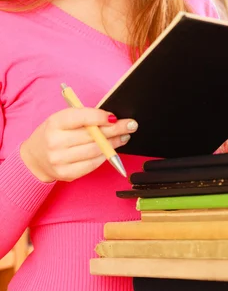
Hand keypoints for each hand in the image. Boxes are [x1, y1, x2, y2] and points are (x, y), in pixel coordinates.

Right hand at [20, 108, 137, 182]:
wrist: (34, 158)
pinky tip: (111, 150)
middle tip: (130, 125)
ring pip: (96, 151)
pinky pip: (93, 164)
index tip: (115, 117)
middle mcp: (55, 142)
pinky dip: (104, 156)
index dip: (101, 117)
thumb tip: (111, 118)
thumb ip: (84, 117)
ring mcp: (60, 160)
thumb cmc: (54, 133)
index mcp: (55, 123)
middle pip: (93, 136)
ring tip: (123, 137)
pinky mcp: (67, 174)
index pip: (82, 118)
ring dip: (114, 143)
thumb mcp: (62, 119)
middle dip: (115, 130)